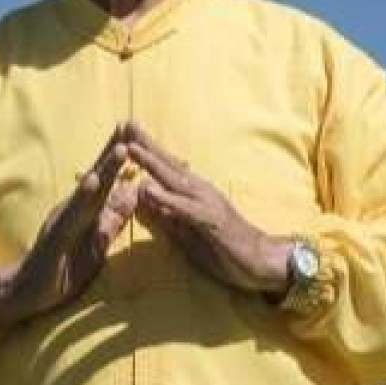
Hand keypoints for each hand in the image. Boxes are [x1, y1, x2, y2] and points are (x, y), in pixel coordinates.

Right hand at [0, 130, 142, 332]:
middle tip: (128, 126)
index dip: (120, 159)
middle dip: (113, 151)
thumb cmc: (63, 267)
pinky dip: (83, 199)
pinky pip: (72, 216)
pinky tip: (93, 184)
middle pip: (97, 176)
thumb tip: (132, 197)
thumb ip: (112, 220)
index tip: (138, 134)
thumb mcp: (96, 243)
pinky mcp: (56, 236)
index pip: (106, 180)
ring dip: (104, 169)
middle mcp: (73, 208)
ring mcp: (63, 220)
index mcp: (85, 211)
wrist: (26, 292)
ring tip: (121, 149)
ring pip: (87, 192)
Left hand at [118, 127, 292, 298]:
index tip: (126, 133)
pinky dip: (166, 198)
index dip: (147, 151)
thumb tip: (147, 197)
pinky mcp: (211, 220)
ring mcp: (207, 203)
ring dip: (153, 162)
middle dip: (147, 144)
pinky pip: (185, 208)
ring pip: (176, 180)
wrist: (260, 261)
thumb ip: (167, 214)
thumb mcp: (189, 232)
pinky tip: (149, 189)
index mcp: (193, 193)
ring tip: (131, 147)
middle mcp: (200, 191)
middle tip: (126, 123)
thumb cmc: (225, 248)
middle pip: (169, 164)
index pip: (167, 168)